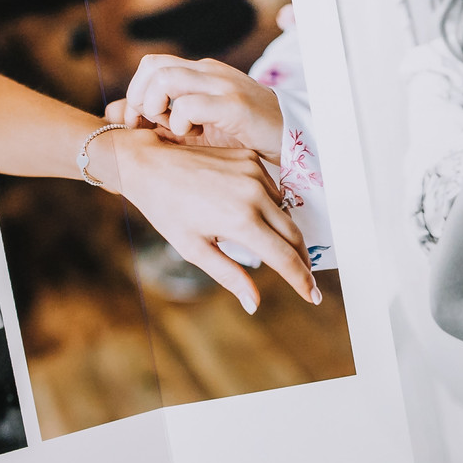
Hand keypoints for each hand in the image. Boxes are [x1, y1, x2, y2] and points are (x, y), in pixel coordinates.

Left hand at [103, 128, 316, 313]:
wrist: (150, 164)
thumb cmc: (167, 210)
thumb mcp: (194, 249)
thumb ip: (229, 276)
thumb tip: (254, 304)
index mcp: (241, 221)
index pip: (284, 257)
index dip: (301, 280)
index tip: (312, 297)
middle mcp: (254, 194)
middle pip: (293, 234)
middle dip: (302, 259)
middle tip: (305, 279)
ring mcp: (254, 172)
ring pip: (284, 211)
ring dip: (284, 232)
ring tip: (277, 250)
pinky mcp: (251, 158)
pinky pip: (272, 190)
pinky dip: (270, 207)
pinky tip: (257, 217)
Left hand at [116, 56, 283, 160]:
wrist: (289, 142)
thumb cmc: (240, 140)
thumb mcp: (192, 131)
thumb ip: (155, 121)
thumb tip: (111, 114)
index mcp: (198, 75)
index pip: (151, 65)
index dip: (134, 93)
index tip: (138, 124)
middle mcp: (207, 72)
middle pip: (152, 65)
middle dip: (139, 98)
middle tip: (150, 126)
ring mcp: (221, 85)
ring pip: (165, 78)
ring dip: (156, 107)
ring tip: (172, 129)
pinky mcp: (234, 104)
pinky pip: (189, 103)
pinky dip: (180, 122)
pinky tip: (194, 135)